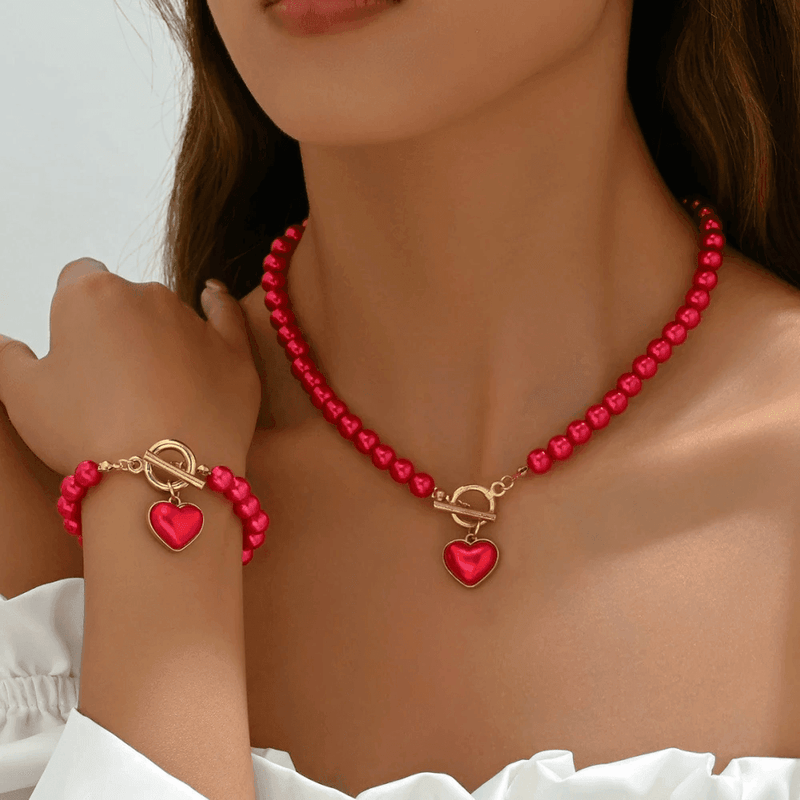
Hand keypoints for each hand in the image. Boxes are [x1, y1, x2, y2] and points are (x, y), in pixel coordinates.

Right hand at [0, 259, 260, 477]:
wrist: (162, 474)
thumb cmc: (85, 433)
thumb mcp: (20, 395)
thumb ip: (6, 358)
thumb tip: (5, 344)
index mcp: (90, 293)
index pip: (76, 278)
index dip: (73, 312)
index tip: (74, 346)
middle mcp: (148, 295)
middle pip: (126, 301)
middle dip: (118, 331)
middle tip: (111, 386)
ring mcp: (196, 322)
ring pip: (171, 318)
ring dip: (160, 339)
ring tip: (152, 392)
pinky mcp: (234, 352)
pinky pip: (227, 315)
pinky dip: (218, 306)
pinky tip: (212, 296)